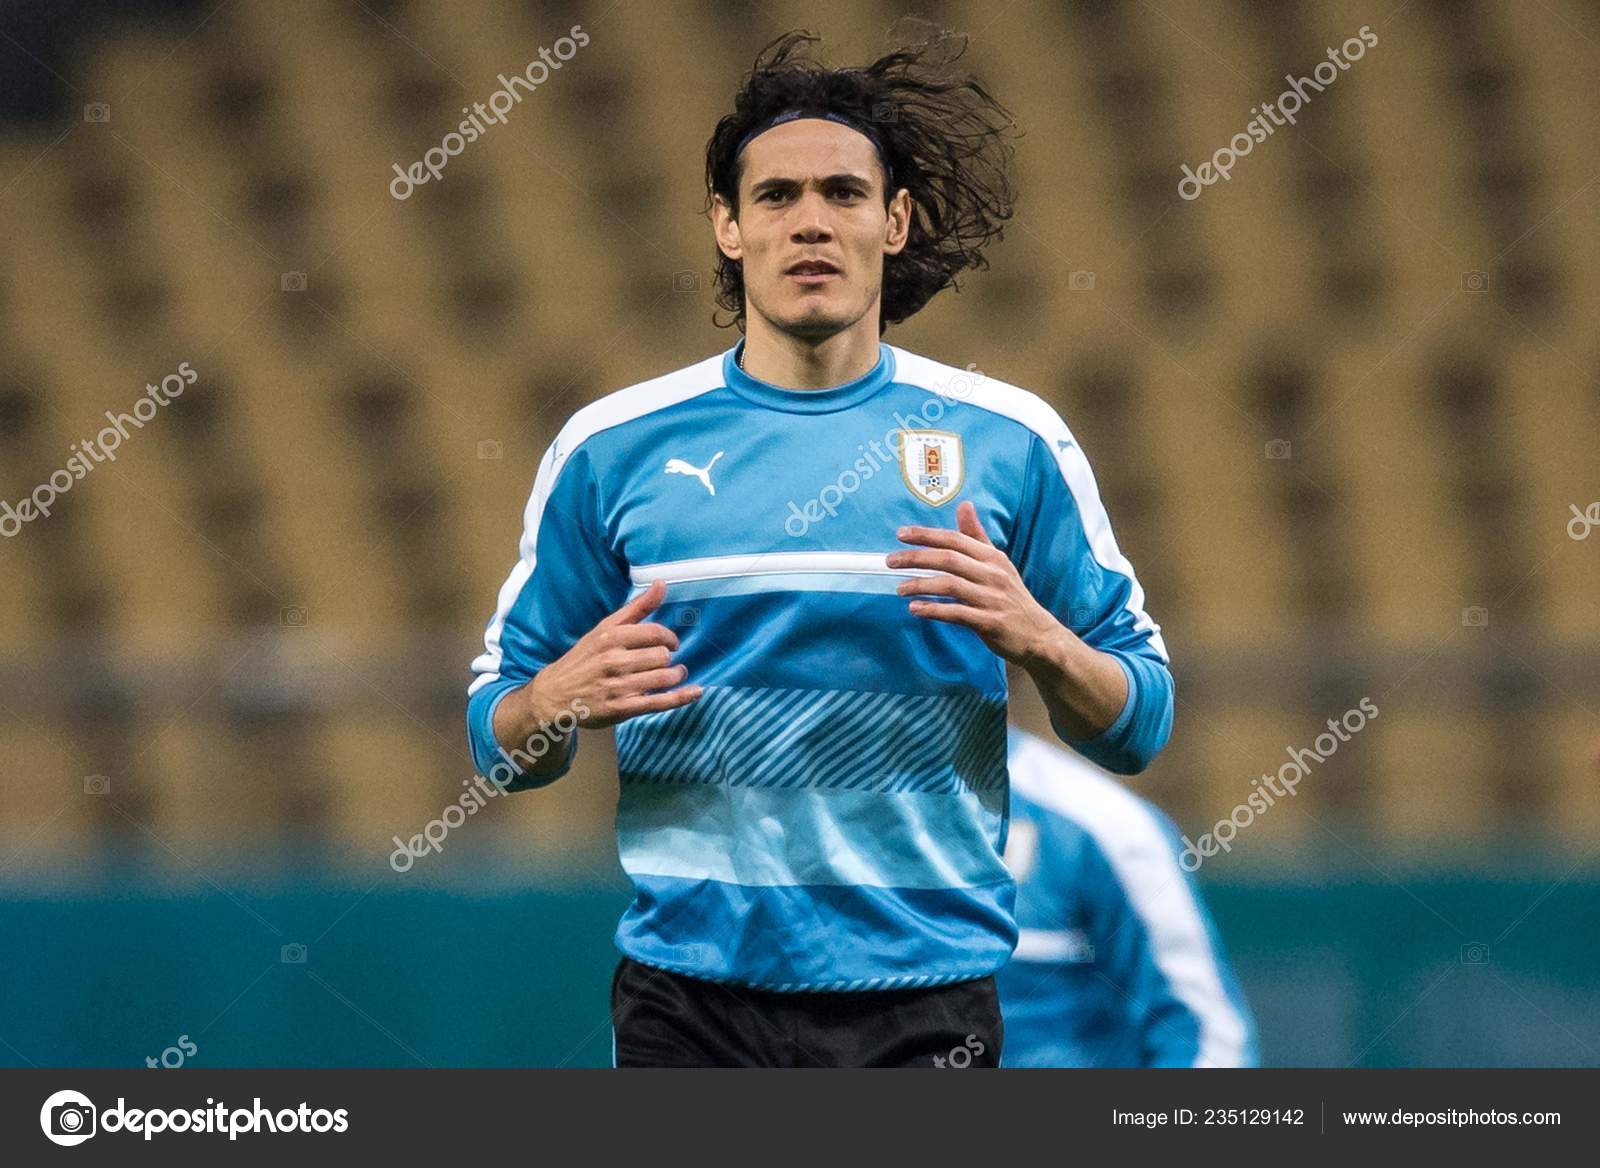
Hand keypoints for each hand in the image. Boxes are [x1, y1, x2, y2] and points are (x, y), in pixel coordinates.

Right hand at [496, 580, 701, 746]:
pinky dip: (682, 697)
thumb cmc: (584, 659)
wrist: (554, 695)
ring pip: (663, 678)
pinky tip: (695, 692)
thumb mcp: (604, 629)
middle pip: (661, 656)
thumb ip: (636, 608)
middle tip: (663, 661)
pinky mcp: (622, 709)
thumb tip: (661, 584)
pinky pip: (660, 702)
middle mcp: (614, 660)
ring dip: (675, 676)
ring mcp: (618, 686)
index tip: (671, 643)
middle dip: (667, 659)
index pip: (655, 633)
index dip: (669, 638)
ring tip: (674, 674)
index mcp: (610, 637)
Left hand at [886, 500, 1059, 664]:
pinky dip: (934, 610)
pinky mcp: (990, 622)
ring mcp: (991, 598)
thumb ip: (977, 536)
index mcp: (992, 557)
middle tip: (890, 561)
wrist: (1038, 634)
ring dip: (920, 585)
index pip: (955, 539)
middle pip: (949, 559)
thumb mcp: (998, 563)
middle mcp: (992, 574)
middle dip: (916, 557)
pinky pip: (956, 613)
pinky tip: (915, 609)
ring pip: (950, 585)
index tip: (901, 534)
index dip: (927, 535)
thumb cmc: (1011, 597)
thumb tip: (964, 504)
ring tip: (900, 588)